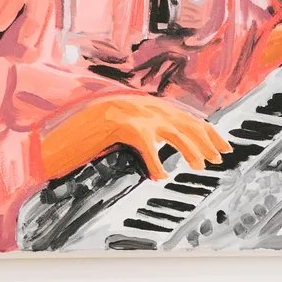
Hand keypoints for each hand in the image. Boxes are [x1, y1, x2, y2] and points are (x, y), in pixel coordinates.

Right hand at [41, 94, 228, 181]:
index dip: (206, 132)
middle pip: (185, 121)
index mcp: (145, 107)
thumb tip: (172, 147)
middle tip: (219, 158)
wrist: (58, 131)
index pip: (184, 117)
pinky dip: (155, 161)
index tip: (223, 146)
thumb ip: (149, 135)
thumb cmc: (91, 137)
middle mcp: (142, 106)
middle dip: (205, 140)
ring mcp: (131, 112)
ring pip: (171, 131)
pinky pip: (146, 144)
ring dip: (189, 149)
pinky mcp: (118, 124)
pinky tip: (160, 176)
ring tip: (199, 166)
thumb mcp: (126, 133)